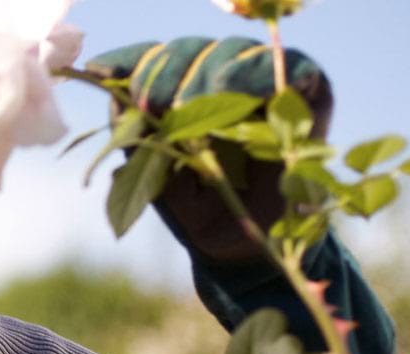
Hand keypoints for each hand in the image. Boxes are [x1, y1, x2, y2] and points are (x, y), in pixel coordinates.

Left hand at [85, 37, 333, 264]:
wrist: (243, 247)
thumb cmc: (193, 208)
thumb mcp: (153, 176)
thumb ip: (137, 141)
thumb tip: (116, 102)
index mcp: (176, 92)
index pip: (152, 58)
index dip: (129, 61)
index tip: (103, 73)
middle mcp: (217, 80)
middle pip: (192, 50)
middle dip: (170, 72)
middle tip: (154, 101)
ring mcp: (260, 85)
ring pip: (237, 52)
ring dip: (216, 72)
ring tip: (202, 99)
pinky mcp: (305, 95)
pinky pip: (293, 67)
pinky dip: (274, 73)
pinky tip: (258, 92)